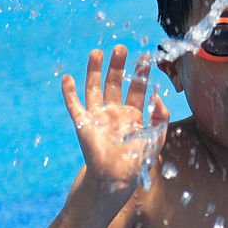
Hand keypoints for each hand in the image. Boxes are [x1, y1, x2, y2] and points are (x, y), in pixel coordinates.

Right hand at [61, 45, 169, 192]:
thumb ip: (160, 118)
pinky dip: (69, 92)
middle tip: (121, 47)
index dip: (140, 73)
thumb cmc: (137, 163)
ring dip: (94, 71)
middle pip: (114, 83)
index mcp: (132, 115)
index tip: (146, 57)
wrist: (116, 179)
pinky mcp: (82, 123)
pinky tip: (67, 77)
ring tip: (97, 52)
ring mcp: (97, 116)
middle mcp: (114, 112)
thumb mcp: (156, 139)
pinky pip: (74, 105)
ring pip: (94, 88)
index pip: (136, 88)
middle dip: (118, 65)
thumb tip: (159, 97)